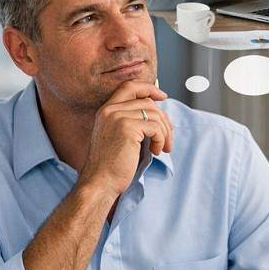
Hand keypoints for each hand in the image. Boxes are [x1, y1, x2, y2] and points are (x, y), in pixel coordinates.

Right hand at [80, 81, 172, 197]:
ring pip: (154, 114)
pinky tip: (156, 151)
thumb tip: (158, 113)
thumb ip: (131, 121)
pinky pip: (155, 127)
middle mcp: (110, 110)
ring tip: (161, 148)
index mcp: (106, 111)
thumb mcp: (119, 137)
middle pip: (147, 102)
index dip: (149, 88)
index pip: (129, 87)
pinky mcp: (127, 128)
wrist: (100, 182)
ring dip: (164, 132)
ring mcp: (117, 117)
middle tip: (168, 137)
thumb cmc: (112, 165)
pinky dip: (161, 139)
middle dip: (163, 119)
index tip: (163, 96)